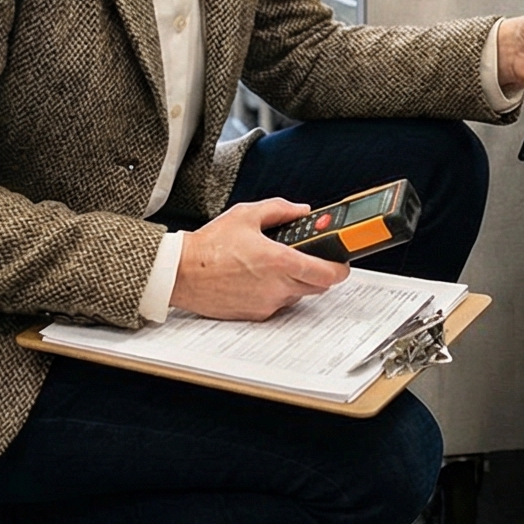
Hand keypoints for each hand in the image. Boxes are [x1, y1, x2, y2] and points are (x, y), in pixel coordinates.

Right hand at [169, 197, 346, 320]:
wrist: (182, 272)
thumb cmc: (209, 246)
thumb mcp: (246, 215)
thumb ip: (280, 209)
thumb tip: (302, 210)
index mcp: (279, 261)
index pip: (328, 273)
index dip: (340, 267)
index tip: (341, 260)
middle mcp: (277, 286)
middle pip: (319, 286)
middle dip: (318, 272)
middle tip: (309, 258)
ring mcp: (267, 303)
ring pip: (298, 294)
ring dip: (296, 281)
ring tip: (274, 265)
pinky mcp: (256, 314)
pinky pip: (278, 303)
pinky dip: (276, 292)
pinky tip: (258, 278)